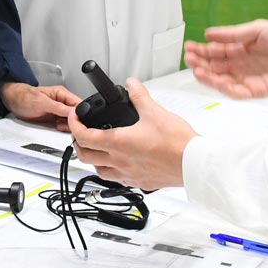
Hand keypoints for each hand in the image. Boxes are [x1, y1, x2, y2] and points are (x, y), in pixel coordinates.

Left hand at [0, 81, 78, 130]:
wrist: (14, 102)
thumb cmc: (24, 97)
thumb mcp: (42, 102)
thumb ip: (58, 107)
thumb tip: (72, 112)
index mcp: (61, 94)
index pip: (78, 103)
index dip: (78, 114)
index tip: (75, 121)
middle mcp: (62, 102)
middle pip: (76, 114)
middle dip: (72, 121)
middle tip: (62, 124)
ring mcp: (58, 111)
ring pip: (71, 121)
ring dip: (67, 126)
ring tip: (57, 125)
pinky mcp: (54, 119)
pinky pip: (63, 125)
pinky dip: (62, 128)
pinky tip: (56, 127)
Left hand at [66, 80, 195, 189]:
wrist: (194, 163)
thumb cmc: (176, 143)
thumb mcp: (155, 111)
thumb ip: (139, 95)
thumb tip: (132, 84)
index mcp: (118, 143)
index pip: (83, 136)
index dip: (74, 125)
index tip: (74, 117)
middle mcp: (120, 161)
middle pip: (85, 156)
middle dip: (77, 143)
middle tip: (80, 133)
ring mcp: (129, 175)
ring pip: (99, 172)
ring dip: (93, 161)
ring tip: (97, 150)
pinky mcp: (141, 182)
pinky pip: (118, 180)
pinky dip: (112, 171)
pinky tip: (120, 165)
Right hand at [184, 20, 267, 99]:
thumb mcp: (257, 29)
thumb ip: (232, 34)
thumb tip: (208, 34)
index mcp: (241, 48)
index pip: (215, 52)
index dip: (201, 50)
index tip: (189, 47)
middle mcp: (242, 64)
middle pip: (215, 67)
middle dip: (200, 63)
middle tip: (189, 59)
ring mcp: (248, 78)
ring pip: (222, 81)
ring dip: (208, 76)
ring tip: (196, 70)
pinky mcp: (257, 90)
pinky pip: (237, 92)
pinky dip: (223, 88)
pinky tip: (214, 80)